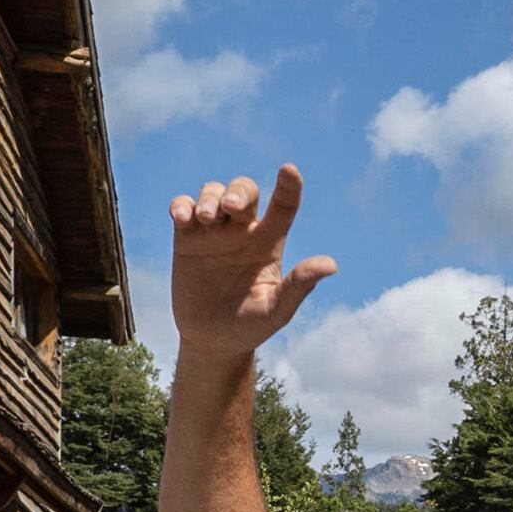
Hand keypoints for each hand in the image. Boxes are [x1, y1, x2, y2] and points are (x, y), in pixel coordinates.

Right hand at [167, 167, 336, 361]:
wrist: (213, 341)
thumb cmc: (251, 326)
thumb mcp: (276, 311)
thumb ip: (298, 286)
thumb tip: (330, 265)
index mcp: (269, 242)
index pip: (283, 205)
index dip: (288, 186)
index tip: (289, 170)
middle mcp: (242, 230)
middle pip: (244, 189)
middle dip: (238, 191)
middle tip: (231, 208)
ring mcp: (213, 231)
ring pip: (213, 192)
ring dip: (210, 197)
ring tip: (206, 218)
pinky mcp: (186, 237)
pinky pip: (183, 207)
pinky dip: (181, 205)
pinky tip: (182, 218)